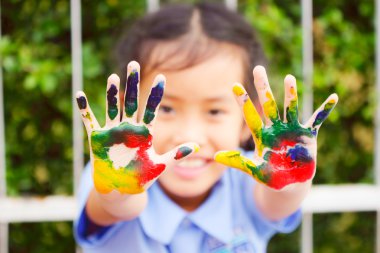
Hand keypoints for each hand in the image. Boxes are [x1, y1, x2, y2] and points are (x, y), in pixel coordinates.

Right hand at [76, 61, 197, 194]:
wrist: (120, 191)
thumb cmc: (140, 178)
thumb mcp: (160, 166)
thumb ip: (176, 155)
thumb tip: (197, 147)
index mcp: (144, 134)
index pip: (151, 110)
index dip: (156, 94)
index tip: (162, 77)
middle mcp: (129, 129)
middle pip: (132, 102)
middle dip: (133, 84)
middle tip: (134, 64)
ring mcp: (112, 132)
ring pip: (113, 108)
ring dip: (112, 94)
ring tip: (113, 77)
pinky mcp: (97, 139)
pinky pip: (89, 121)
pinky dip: (84, 109)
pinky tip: (80, 95)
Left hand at [215, 66, 337, 189]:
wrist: (289, 184)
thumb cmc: (270, 176)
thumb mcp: (253, 169)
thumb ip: (237, 162)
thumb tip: (215, 157)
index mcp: (262, 135)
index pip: (250, 116)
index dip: (243, 102)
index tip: (234, 86)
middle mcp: (276, 128)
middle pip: (269, 105)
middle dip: (263, 88)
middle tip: (258, 69)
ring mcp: (292, 130)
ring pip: (290, 108)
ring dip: (290, 94)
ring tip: (288, 78)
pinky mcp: (308, 135)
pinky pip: (317, 120)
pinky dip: (325, 111)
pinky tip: (333, 98)